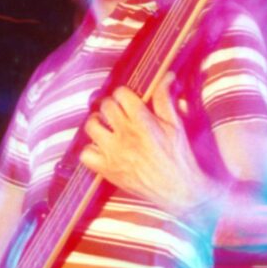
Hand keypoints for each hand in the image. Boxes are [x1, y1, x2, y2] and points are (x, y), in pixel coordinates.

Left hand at [80, 74, 220, 223]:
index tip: (129, 100)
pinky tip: (102, 148)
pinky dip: (91, 149)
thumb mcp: (176, 125)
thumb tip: (167, 76)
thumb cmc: (180, 157)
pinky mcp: (107, 170)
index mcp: (143, 122)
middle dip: (112, 106)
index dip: (124, 94)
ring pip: (91, 126)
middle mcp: (125, 136)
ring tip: (106, 126)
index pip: (121, 94)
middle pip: (106, 107)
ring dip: (97, 122)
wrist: (179, 191)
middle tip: (118, 113)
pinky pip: (86, 154)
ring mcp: (114, 154)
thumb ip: (166, 99)